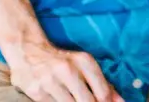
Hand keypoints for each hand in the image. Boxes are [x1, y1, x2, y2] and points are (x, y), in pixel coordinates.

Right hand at [7, 41, 121, 101]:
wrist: (27, 51)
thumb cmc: (62, 60)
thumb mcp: (84, 65)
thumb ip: (103, 83)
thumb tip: (120, 101)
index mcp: (84, 61)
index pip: (102, 92)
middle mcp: (68, 70)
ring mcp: (50, 82)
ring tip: (75, 98)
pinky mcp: (36, 92)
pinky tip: (62, 98)